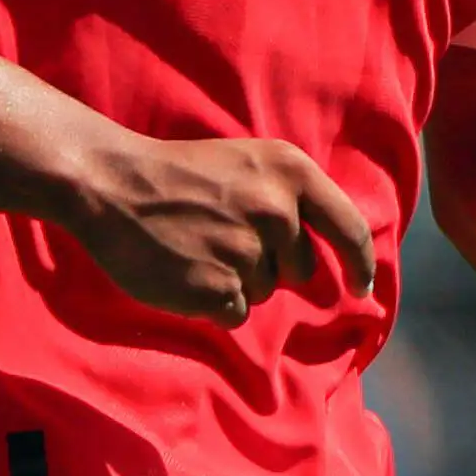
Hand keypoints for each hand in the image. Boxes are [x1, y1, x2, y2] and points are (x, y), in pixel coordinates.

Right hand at [60, 133, 377, 326]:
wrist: (113, 185)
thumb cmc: (181, 175)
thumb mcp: (249, 164)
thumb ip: (292, 199)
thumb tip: (333, 254)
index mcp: (291, 171)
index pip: (351, 229)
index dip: (361, 264)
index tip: (362, 287)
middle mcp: (278, 210)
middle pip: (301, 268)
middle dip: (270, 263)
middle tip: (221, 235)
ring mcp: (248, 251)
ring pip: (265, 291)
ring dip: (237, 280)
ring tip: (198, 247)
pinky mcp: (218, 287)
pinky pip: (236, 312)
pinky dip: (213, 301)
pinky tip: (186, 271)